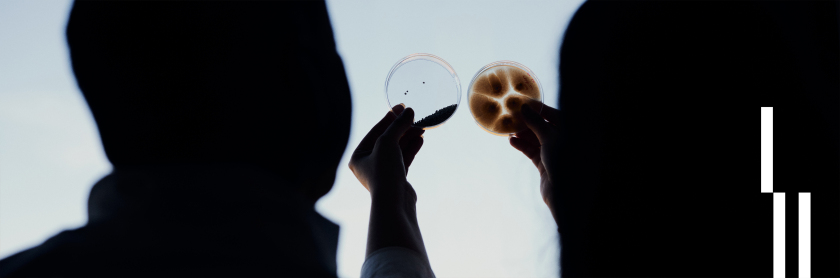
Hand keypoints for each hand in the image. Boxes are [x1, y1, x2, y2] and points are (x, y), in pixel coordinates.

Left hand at [349, 104, 423, 199]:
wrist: (394, 203)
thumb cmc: (384, 172)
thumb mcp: (388, 143)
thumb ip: (398, 125)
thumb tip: (409, 111)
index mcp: (358, 156)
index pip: (375, 131)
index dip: (389, 118)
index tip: (401, 107)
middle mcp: (368, 164)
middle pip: (387, 140)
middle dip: (401, 128)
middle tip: (414, 116)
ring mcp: (383, 172)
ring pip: (397, 149)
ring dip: (408, 137)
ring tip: (421, 127)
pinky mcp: (396, 179)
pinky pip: (404, 159)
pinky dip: (411, 148)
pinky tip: (420, 139)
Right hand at [509, 102, 562, 219]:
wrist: (565, 192)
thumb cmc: (563, 160)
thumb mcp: (549, 137)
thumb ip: (536, 122)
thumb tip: (524, 107)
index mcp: (569, 131)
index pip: (553, 114)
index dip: (539, 109)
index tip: (523, 103)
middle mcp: (563, 141)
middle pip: (543, 127)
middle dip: (528, 122)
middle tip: (512, 116)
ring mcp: (554, 153)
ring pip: (536, 139)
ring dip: (523, 134)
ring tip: (509, 129)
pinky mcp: (545, 164)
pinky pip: (532, 151)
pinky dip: (522, 146)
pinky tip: (512, 141)